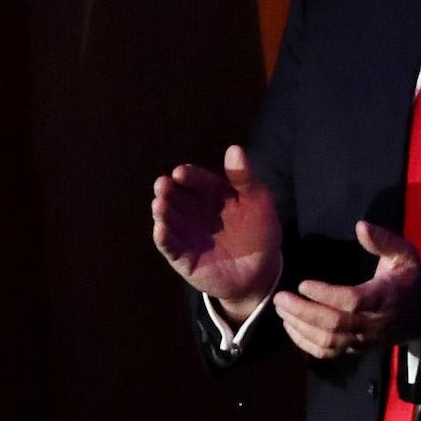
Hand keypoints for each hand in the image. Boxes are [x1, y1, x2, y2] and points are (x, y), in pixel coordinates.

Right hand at [152, 144, 282, 318]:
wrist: (261, 272)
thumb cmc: (260, 232)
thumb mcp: (258, 201)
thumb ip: (244, 177)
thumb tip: (235, 148)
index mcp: (209, 192)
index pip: (193, 179)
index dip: (187, 176)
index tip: (182, 173)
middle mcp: (193, 210)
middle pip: (175, 196)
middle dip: (167, 189)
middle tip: (163, 184)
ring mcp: (185, 232)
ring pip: (168, 218)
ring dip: (161, 211)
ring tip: (159, 204)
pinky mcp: (182, 256)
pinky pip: (169, 246)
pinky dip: (163, 237)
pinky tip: (161, 228)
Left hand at [273, 221, 420, 359]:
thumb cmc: (409, 278)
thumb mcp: (405, 254)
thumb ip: (384, 241)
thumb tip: (361, 226)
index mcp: (385, 298)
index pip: (352, 301)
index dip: (325, 295)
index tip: (303, 284)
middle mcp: (373, 323)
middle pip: (334, 324)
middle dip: (303, 312)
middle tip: (280, 298)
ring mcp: (363, 340)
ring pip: (328, 341)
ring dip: (300, 327)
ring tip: (281, 310)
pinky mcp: (356, 349)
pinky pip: (328, 353)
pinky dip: (306, 344)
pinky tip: (291, 327)